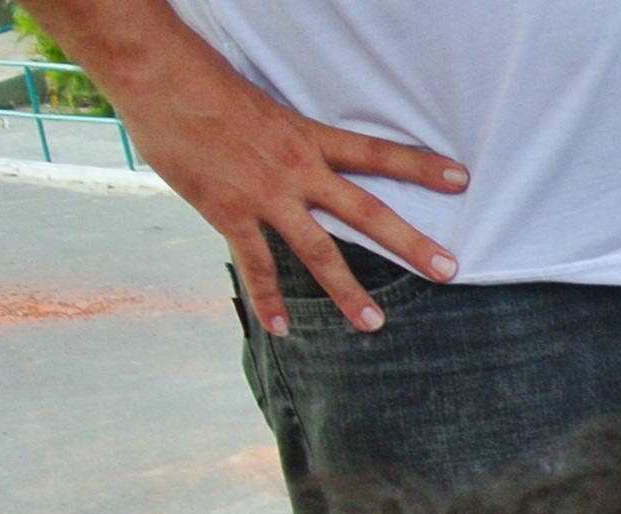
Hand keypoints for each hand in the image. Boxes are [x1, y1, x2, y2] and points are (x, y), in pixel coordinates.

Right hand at [74, 12, 461, 332]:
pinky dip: (267, 299)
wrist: (159, 77)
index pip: (376, 153)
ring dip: (346, 290)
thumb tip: (298, 165)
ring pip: (317, 250)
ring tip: (374, 324)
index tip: (461, 179)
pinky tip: (280, 329)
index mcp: (308, 138)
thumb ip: (287, 144)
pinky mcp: (229, 211)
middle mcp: (297, 169)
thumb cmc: (205, 88)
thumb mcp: (263, 109)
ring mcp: (265, 194)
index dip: (420, 166)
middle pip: (366, 210)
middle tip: (449, 270)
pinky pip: (255, 264)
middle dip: (409, 243)